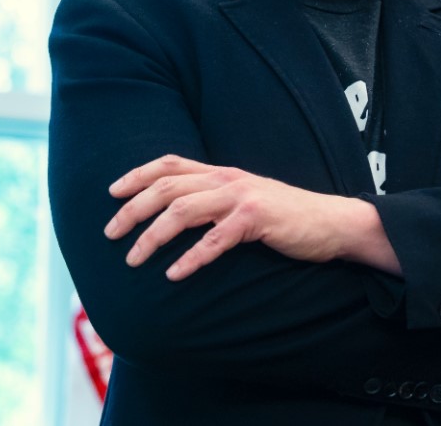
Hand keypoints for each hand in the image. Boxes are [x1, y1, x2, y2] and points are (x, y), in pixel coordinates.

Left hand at [104, 155, 397, 280]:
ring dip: (153, 236)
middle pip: (167, 187)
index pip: (171, 164)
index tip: (111, 192)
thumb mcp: (245, 199)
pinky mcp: (257, 220)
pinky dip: (191, 258)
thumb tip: (177, 215)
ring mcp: (242, 197)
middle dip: (133, 209)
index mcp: (223, 173)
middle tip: (109, 234)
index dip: (138, 174)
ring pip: (184, 211)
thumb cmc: (285, 216)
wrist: (330, 222)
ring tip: (133, 258)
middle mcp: (228, 179)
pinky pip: (216, 240)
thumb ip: (216, 200)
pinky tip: (175, 275)